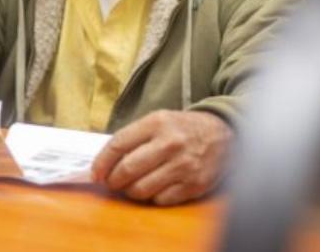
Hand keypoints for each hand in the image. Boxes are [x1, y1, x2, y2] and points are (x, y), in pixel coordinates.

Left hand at [91, 110, 231, 205]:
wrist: (224, 134)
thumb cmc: (184, 128)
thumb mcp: (159, 120)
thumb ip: (133, 137)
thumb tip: (105, 164)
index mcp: (157, 122)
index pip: (118, 144)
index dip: (102, 162)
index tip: (95, 173)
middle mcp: (170, 143)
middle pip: (128, 169)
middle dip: (113, 180)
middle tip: (111, 182)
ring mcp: (183, 166)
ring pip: (142, 189)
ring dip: (130, 191)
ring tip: (132, 186)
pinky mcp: (194, 185)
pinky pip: (161, 200)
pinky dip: (152, 198)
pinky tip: (154, 189)